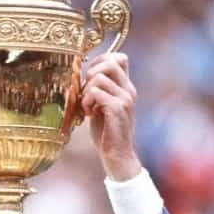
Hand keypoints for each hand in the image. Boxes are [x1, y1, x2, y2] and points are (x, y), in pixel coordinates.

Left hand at [81, 52, 142, 180]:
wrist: (117, 155)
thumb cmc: (106, 132)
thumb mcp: (102, 106)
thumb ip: (99, 89)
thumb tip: (85, 74)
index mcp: (126, 87)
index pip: (119, 57)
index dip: (100, 60)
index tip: (90, 77)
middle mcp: (128, 90)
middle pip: (110, 62)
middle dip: (92, 73)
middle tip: (87, 91)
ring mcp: (125, 99)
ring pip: (99, 77)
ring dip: (86, 91)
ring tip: (88, 106)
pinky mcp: (118, 109)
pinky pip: (96, 92)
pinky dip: (87, 102)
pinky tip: (89, 114)